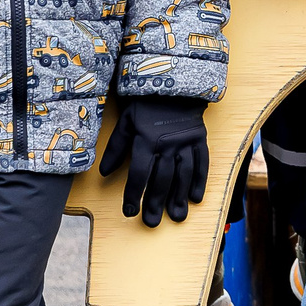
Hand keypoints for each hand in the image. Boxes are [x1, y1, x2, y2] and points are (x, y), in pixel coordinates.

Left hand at [98, 96, 210, 226]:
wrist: (175, 83)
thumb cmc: (146, 104)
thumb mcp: (126, 121)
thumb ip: (116, 147)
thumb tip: (104, 173)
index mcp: (146, 140)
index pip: (139, 174)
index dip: (133, 195)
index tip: (129, 212)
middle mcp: (167, 144)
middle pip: (161, 180)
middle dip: (155, 203)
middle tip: (152, 222)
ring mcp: (186, 142)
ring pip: (182, 175)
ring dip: (179, 198)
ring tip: (176, 217)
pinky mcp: (200, 139)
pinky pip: (202, 163)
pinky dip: (199, 181)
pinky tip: (195, 198)